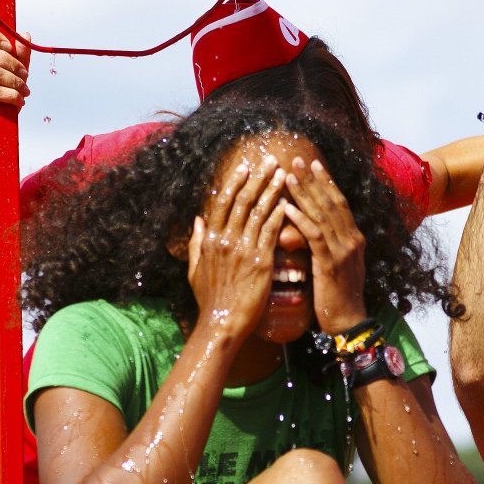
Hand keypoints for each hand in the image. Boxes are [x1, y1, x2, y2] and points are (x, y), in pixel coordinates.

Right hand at [0, 25, 31, 165]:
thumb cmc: (1, 101)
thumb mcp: (13, 76)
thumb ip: (19, 57)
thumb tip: (26, 35)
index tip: (10, 47)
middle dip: (13, 63)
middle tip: (26, 75)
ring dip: (16, 82)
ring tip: (24, 92)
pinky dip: (11, 95)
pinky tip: (19, 101)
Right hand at [187, 157, 287, 336]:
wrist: (222, 322)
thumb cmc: (209, 299)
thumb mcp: (194, 269)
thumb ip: (196, 242)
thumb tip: (198, 220)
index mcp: (210, 239)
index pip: (223, 203)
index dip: (235, 183)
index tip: (245, 167)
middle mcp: (226, 240)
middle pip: (243, 201)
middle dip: (258, 178)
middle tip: (270, 160)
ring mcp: (243, 249)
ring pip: (259, 212)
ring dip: (272, 190)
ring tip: (284, 174)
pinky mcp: (261, 262)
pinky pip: (271, 232)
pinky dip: (279, 215)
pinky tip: (289, 202)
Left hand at [283, 157, 366, 333]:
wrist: (348, 321)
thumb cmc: (337, 297)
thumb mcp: (335, 265)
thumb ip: (328, 246)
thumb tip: (314, 230)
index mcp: (353, 238)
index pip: (339, 203)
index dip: (325, 183)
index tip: (312, 165)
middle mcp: (351, 239)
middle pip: (331, 202)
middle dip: (314, 180)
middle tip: (298, 159)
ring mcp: (343, 251)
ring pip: (322, 214)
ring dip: (304, 193)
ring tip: (289, 176)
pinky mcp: (330, 264)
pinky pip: (314, 236)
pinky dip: (301, 220)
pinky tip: (287, 208)